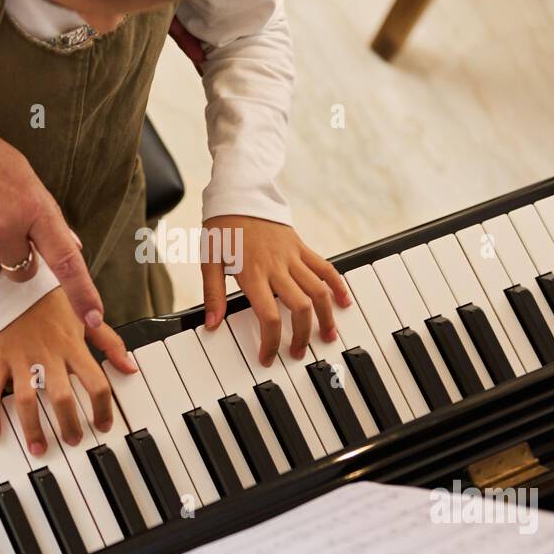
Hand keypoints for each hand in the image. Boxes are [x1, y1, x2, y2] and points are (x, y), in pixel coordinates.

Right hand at [0, 289, 137, 454]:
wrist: (17, 284)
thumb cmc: (54, 304)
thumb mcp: (87, 320)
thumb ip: (110, 345)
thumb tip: (131, 368)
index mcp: (73, 346)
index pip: (95, 382)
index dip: (102, 408)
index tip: (104, 425)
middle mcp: (48, 355)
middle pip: (61, 396)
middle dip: (68, 423)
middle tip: (73, 441)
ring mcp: (21, 358)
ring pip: (26, 399)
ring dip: (32, 427)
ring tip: (39, 448)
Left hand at [201, 215, 350, 365]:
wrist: (238, 195)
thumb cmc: (222, 229)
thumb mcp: (209, 261)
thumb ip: (212, 294)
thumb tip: (212, 324)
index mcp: (252, 273)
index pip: (268, 315)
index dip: (271, 341)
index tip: (268, 357)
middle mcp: (276, 266)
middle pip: (300, 307)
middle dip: (303, 335)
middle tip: (298, 352)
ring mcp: (292, 256)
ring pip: (318, 290)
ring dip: (326, 316)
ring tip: (328, 334)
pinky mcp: (301, 247)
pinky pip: (325, 268)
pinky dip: (337, 285)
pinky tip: (344, 301)